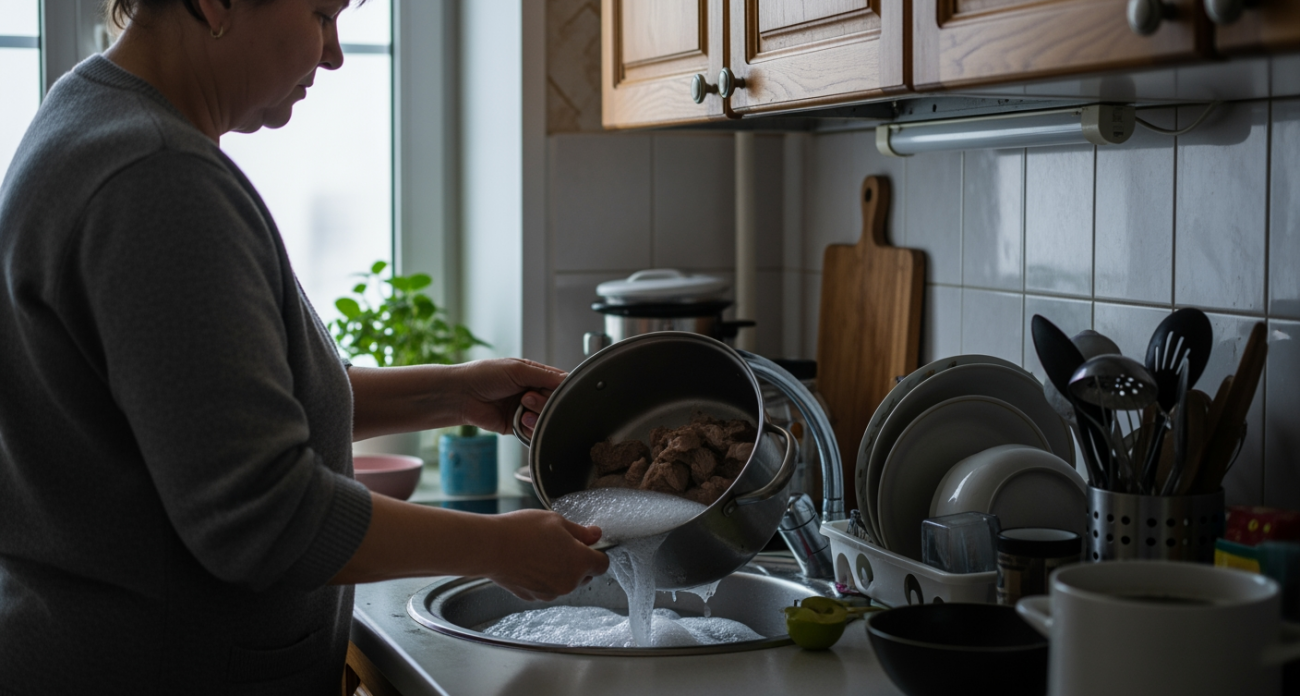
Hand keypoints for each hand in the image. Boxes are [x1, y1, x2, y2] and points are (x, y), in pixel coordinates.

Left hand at [448, 358, 565, 435]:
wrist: (462, 395)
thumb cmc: (485, 375)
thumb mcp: (518, 369)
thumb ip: (545, 375)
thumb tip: (569, 379)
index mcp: (534, 376)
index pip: (559, 384)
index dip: (563, 390)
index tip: (562, 393)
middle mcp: (532, 393)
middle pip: (555, 404)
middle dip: (545, 402)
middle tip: (528, 397)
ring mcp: (525, 411)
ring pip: (547, 419)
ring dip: (538, 416)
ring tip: (522, 408)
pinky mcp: (518, 427)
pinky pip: (534, 432)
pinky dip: (531, 428)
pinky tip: (521, 420)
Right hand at [482, 510, 609, 600]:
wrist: (490, 547)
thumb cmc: (522, 531)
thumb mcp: (557, 521)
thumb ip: (581, 532)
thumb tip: (595, 535)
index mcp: (580, 563)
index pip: (602, 564)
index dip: (596, 552)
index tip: (587, 544)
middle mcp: (569, 583)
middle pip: (584, 575)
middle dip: (578, 562)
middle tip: (559, 544)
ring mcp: (550, 593)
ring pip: (564, 582)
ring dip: (559, 571)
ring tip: (540, 551)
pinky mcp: (533, 597)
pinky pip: (546, 588)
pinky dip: (542, 578)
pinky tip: (529, 562)